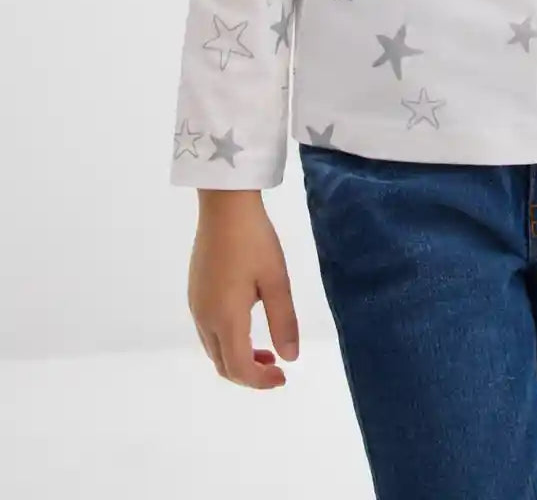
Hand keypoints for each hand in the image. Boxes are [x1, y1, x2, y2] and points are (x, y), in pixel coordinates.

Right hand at [188, 192, 299, 387]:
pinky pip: (208, 331)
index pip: (238, 368)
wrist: (224, 206)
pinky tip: (246, 324)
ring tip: (266, 349)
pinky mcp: (195, 291)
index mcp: (225, 318)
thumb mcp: (276, 281)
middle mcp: (204, 317)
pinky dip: (227, 341)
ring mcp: (196, 304)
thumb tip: (290, 358)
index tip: (283, 377)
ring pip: (213, 349)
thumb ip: (283, 321)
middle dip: (249, 373)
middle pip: (222, 364)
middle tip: (276, 366)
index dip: (260, 381)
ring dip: (237, 357)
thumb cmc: (254, 240)